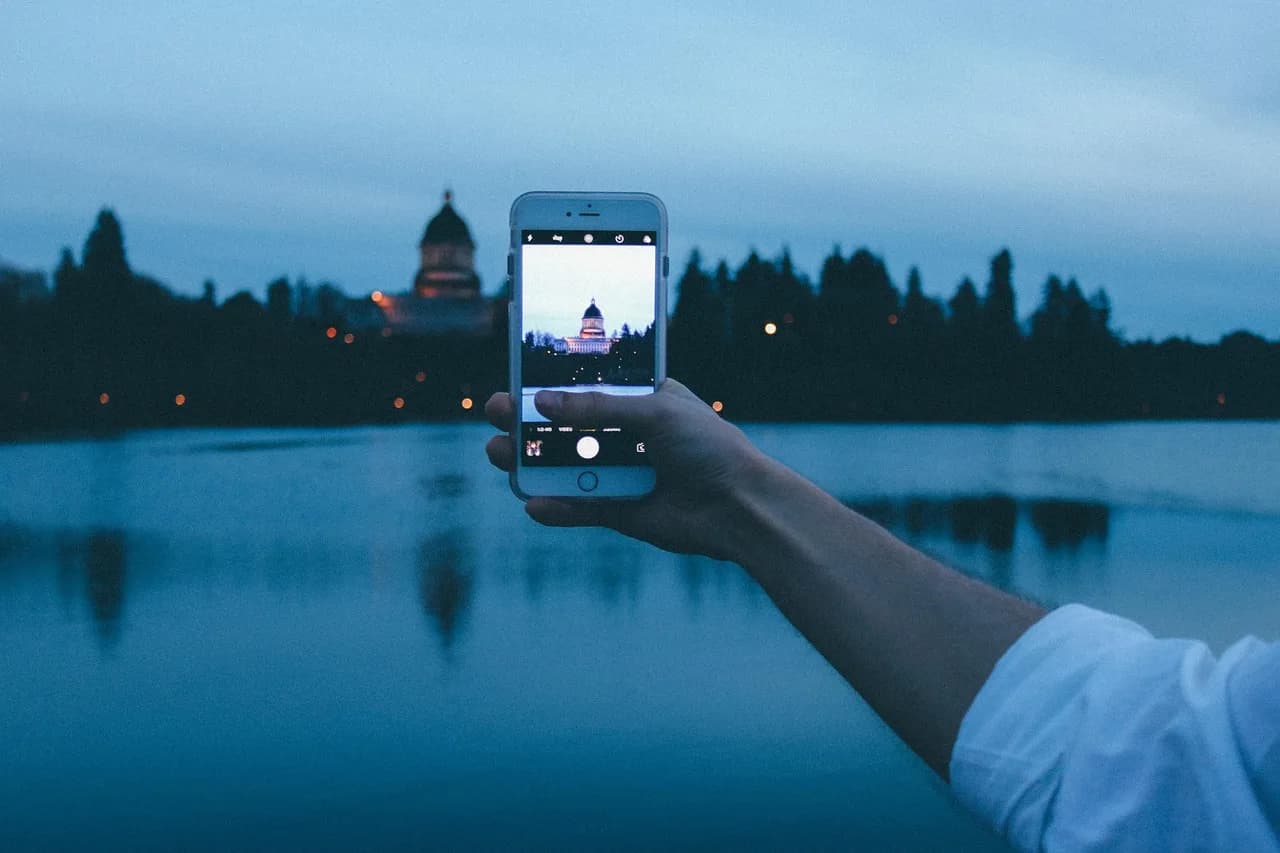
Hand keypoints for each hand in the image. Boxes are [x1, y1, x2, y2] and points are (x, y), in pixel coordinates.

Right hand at [484, 379, 774, 560]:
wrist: (740, 507)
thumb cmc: (709, 447)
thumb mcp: (654, 414)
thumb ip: (597, 408)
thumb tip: (541, 403)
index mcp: (639, 399)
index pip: (587, 385)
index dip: (550, 382)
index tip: (516, 376)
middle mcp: (626, 434)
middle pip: (566, 426)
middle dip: (527, 421)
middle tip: (496, 413)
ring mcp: (620, 472)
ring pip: (565, 467)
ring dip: (531, 462)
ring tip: (498, 455)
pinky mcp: (620, 510)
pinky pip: (579, 507)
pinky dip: (557, 507)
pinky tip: (534, 503)